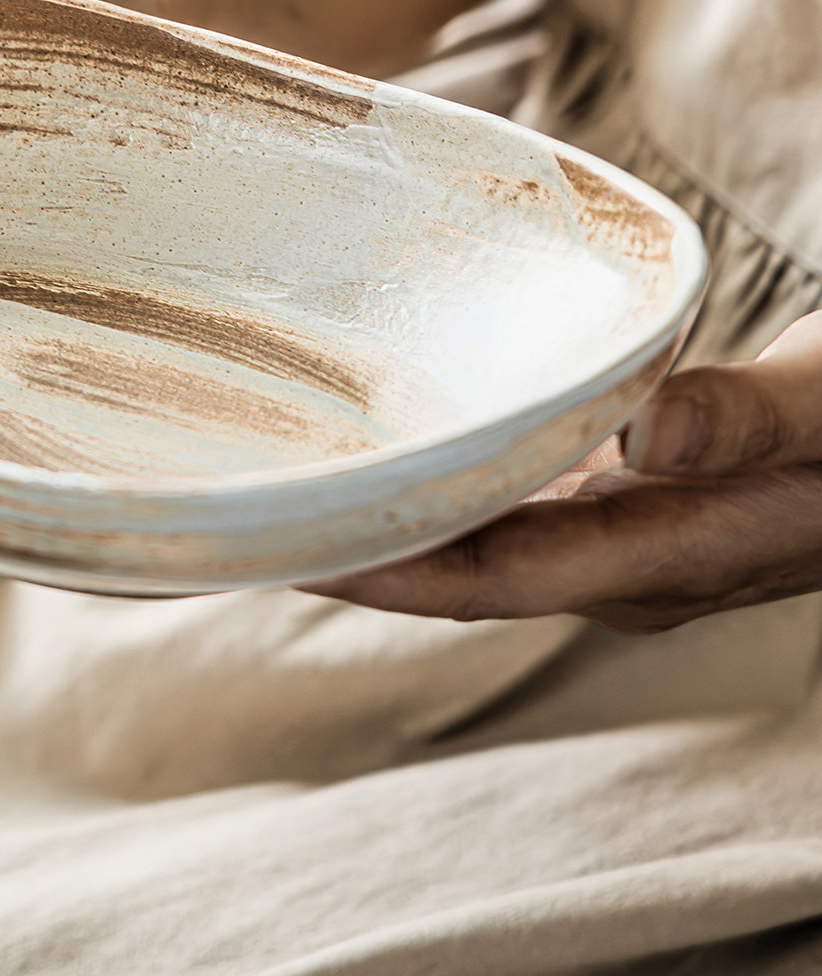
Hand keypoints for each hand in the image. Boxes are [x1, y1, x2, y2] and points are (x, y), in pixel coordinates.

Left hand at [304, 312, 821, 632]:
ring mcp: (617, 540)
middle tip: (245, 517)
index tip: (289, 546)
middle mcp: (625, 564)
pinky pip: (500, 510)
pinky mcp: (614, 504)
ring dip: (383, 525)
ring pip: (471, 545)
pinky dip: (435, 490)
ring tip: (285, 487)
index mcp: (668, 555)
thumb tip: (649, 428)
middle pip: (457, 574)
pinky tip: (387, 453)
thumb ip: (751, 420)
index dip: (385, 569)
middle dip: (352, 555)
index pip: (492, 577)